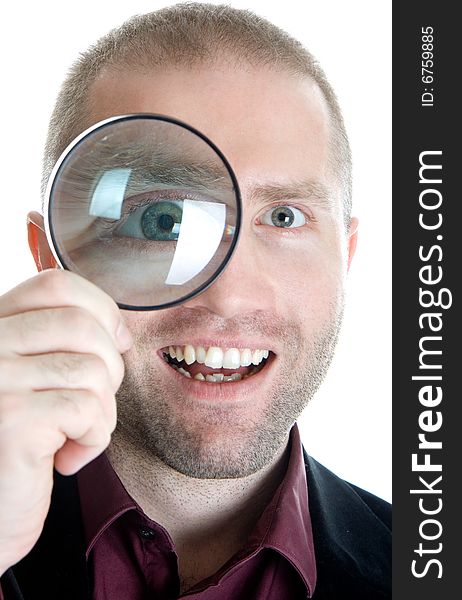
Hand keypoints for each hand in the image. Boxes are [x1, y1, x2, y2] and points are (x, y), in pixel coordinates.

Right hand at [0, 269, 131, 573]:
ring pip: (93, 369)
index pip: (56, 284)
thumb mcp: (34, 379)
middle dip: (109, 367)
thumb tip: (119, 331)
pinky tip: (66, 458)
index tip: (115, 344)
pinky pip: (89, 409)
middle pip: (82, 326)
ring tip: (75, 435)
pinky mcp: (12, 418)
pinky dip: (94, 438)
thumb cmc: (20, 444)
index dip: (101, 309)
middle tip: (91, 404)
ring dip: (102, 411)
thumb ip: (59, 343)